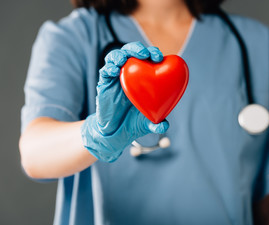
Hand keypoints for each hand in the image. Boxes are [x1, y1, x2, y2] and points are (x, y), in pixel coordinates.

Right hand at [81, 42, 168, 161]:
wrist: (115, 132)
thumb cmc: (134, 122)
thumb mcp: (147, 123)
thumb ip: (156, 124)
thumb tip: (164, 127)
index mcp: (142, 77)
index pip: (148, 58)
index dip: (153, 53)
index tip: (159, 57)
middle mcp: (129, 73)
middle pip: (131, 52)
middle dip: (137, 49)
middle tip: (144, 54)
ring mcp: (115, 77)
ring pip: (116, 57)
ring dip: (120, 55)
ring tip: (124, 58)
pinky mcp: (104, 84)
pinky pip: (105, 71)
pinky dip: (109, 68)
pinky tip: (115, 70)